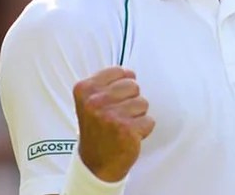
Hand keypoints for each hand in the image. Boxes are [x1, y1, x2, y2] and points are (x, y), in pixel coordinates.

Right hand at [72, 67, 154, 181]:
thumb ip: (107, 84)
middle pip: (134, 86)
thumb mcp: (90, 101)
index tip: (113, 100)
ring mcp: (110, 116)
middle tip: (117, 116)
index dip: (122, 86)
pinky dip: (143, 129)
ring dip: (137, 116)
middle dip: (131, 101)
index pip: (120, 71)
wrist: (95, 164)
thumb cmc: (97, 130)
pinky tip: (128, 136)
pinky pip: (149, 120)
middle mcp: (95, 102)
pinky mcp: (127, 130)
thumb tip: (130, 72)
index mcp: (85, 89)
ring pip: (143, 103)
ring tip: (122, 127)